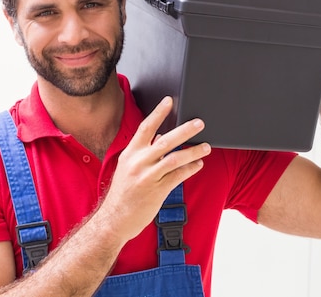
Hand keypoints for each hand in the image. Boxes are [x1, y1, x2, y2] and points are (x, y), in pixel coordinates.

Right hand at [99, 96, 210, 241]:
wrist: (114, 219)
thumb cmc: (122, 193)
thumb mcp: (127, 168)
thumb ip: (142, 152)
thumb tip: (158, 137)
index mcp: (130, 153)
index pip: (145, 128)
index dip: (158, 113)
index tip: (169, 100)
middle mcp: (138, 163)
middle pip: (165, 141)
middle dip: (184, 130)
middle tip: (199, 123)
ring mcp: (147, 177)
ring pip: (174, 159)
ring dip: (193, 151)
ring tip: (206, 147)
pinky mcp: (157, 191)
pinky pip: (177, 177)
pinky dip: (189, 169)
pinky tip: (198, 165)